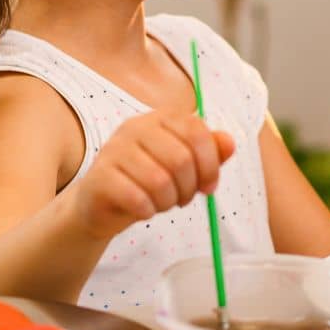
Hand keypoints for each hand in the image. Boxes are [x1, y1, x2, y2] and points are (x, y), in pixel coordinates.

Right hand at [68, 112, 236, 239]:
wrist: (101, 203)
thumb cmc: (147, 181)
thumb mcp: (182, 166)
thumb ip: (209, 152)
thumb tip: (230, 143)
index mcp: (159, 118)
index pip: (196, 131)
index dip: (210, 164)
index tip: (209, 187)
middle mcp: (135, 127)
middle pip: (181, 158)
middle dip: (189, 188)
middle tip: (183, 200)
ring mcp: (114, 150)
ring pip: (159, 181)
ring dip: (168, 201)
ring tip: (162, 203)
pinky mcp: (100, 177)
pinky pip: (137, 198)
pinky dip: (148, 211)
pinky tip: (144, 210)